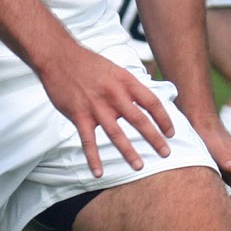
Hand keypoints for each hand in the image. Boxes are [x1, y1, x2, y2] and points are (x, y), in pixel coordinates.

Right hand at [37, 46, 174, 176]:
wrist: (59, 57)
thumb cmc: (88, 63)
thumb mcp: (116, 70)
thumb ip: (130, 87)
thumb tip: (146, 103)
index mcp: (126, 82)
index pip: (152, 103)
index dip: (164, 119)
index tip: (171, 133)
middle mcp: (114, 95)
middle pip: (140, 121)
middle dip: (155, 139)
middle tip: (166, 153)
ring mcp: (96, 107)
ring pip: (116, 134)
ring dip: (129, 152)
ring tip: (139, 166)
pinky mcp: (79, 115)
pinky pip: (88, 141)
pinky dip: (93, 159)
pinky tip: (98, 173)